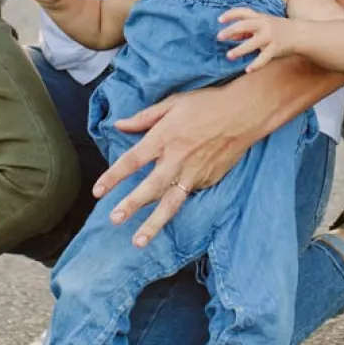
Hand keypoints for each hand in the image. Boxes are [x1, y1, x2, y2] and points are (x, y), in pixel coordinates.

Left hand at [95, 86, 259, 246]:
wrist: (245, 113)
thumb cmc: (208, 103)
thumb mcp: (173, 103)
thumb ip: (144, 117)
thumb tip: (119, 125)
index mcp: (164, 137)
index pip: (131, 161)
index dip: (112, 177)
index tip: (97, 192)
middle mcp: (176, 159)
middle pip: (149, 187)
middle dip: (131, 205)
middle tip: (114, 219)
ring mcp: (194, 173)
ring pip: (170, 203)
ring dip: (153, 224)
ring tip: (138, 241)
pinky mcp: (208, 180)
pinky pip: (188, 193)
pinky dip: (177, 201)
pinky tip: (167, 210)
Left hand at [217, 8, 295, 71]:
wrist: (299, 33)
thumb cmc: (277, 29)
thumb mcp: (263, 25)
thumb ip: (247, 30)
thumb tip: (230, 36)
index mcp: (260, 17)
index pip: (243, 12)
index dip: (231, 14)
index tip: (219, 19)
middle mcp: (264, 25)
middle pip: (245, 25)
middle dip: (231, 30)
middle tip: (219, 37)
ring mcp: (270, 37)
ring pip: (253, 43)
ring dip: (240, 49)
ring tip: (229, 56)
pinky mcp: (276, 48)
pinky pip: (264, 57)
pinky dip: (256, 64)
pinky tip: (248, 69)